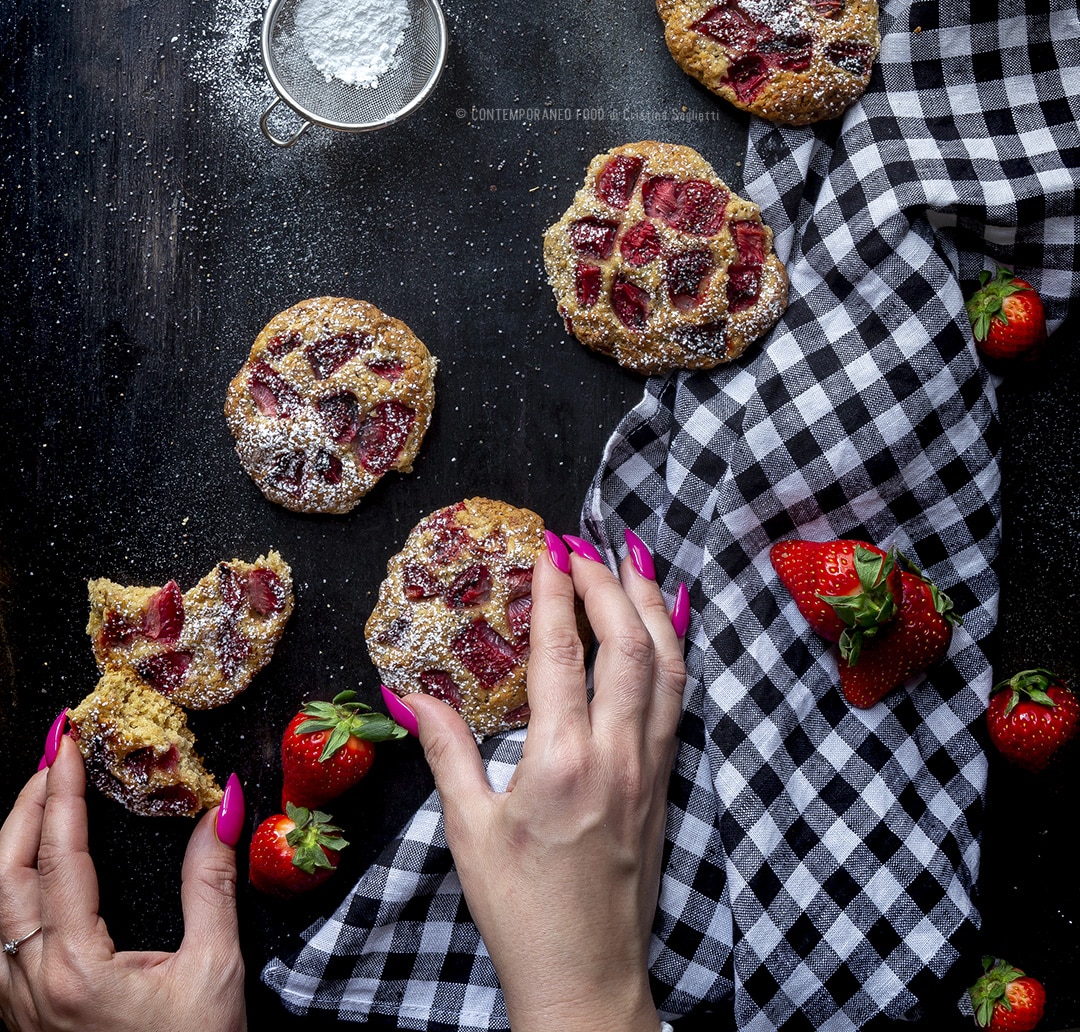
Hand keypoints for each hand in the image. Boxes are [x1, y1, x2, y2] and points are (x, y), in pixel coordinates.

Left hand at [0, 734, 246, 1031]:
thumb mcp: (214, 969)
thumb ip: (211, 883)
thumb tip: (221, 807)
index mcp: (74, 966)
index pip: (57, 855)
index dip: (60, 790)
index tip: (64, 741)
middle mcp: (29, 982)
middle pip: (3, 872)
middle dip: (23, 804)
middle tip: (51, 754)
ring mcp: (15, 1004)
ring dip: (11, 842)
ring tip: (40, 798)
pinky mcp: (21, 1016)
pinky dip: (10, 884)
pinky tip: (29, 874)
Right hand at [407, 533, 685, 1031]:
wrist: (587, 975)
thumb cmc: (521, 909)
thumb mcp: (469, 829)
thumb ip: (446, 751)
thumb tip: (410, 695)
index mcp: (560, 759)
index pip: (562, 650)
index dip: (557, 590)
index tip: (549, 547)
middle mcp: (616, 752)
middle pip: (627, 641)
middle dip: (607, 580)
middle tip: (584, 543)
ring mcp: (650, 765)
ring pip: (666, 663)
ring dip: (650, 603)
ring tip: (634, 560)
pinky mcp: (666, 780)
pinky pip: (678, 697)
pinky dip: (675, 649)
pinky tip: (668, 625)